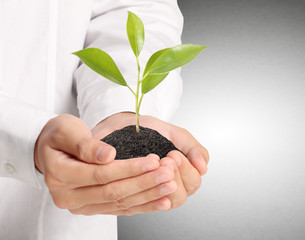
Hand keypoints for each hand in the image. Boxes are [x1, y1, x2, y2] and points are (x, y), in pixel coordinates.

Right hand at [34, 114, 177, 214]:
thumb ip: (86, 144)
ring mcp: (81, 206)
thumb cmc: (58, 136)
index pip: (101, 174)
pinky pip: (120, 209)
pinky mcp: (92, 208)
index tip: (153, 160)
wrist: (49, 149)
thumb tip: (108, 156)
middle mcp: (68, 197)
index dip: (130, 168)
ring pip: (119, 203)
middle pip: (113, 192)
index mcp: (60, 175)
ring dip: (148, 195)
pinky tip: (161, 202)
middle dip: (144, 183)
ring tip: (169, 186)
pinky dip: (142, 206)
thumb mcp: (66, 131)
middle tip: (168, 174)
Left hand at [92, 112, 208, 208]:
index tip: (173, 154)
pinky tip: (145, 182)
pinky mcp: (138, 194)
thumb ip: (194, 149)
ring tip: (154, 167)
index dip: (186, 170)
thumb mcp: (177, 135)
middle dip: (174, 176)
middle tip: (164, 160)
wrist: (126, 127)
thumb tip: (203, 169)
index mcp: (184, 174)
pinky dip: (148, 194)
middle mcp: (171, 186)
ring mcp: (155, 191)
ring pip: (166, 201)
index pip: (194, 182)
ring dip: (162, 185)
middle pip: (182, 195)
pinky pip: (146, 203)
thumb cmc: (152, 131)